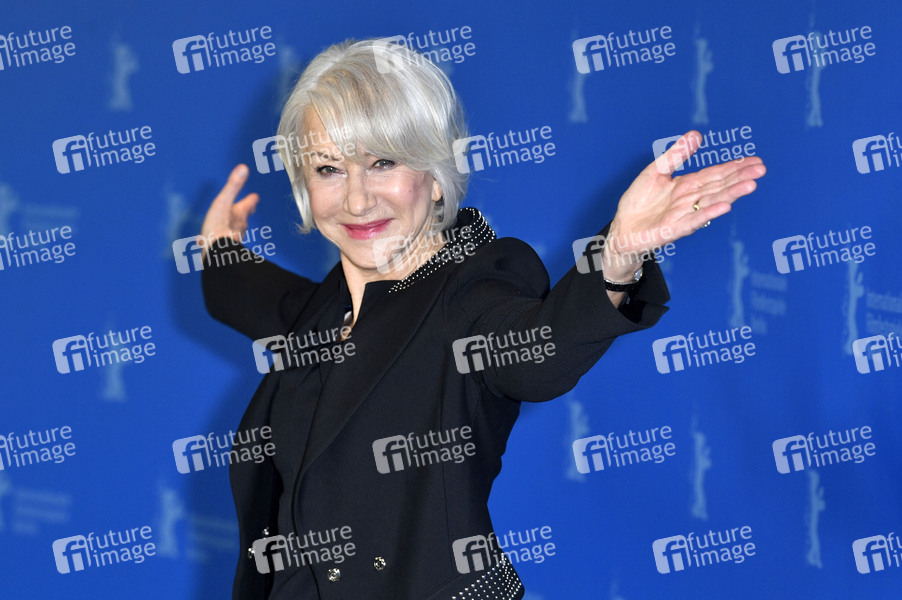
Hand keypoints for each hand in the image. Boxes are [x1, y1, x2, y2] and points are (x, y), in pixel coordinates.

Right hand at [199, 164, 259, 255]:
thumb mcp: (224, 202)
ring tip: (232, 222)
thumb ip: (233, 186)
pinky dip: (220, 237)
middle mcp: (239, 226)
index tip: (255, 197)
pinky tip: (213, 240)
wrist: (217, 253)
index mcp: (240, 214)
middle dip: (245, 212)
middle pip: (244, 217)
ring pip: (235, 229)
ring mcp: (232, 238)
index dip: (251, 200)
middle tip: (249, 208)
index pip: (249, 204)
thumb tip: (243, 168)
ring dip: (234, 224)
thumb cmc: (219, 227)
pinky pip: (222, 240)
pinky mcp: (223, 248)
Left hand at [603, 131, 765, 279]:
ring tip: (750, 185)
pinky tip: (724, 207)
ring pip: (712, 202)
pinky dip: (709, 213)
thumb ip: (676, 155)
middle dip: (740, 177)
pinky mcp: (674, 229)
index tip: (754, 160)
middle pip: (719, 186)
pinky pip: (694, 220)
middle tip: (760, 169)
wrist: (622, 228)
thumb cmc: (638, 203)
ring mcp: (684, 215)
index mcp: (687, 186)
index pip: (715, 174)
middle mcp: (690, 200)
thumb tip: (695, 134)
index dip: (734, 167)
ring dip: (731, 193)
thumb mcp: (656, 171)